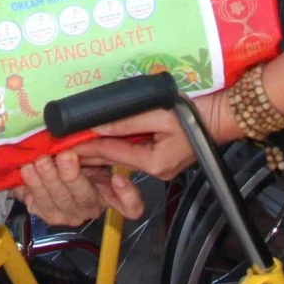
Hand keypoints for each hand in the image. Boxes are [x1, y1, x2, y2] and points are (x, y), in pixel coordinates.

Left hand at [14, 148, 145, 226]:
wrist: (50, 172)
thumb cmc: (78, 158)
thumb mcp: (92, 152)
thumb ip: (95, 147)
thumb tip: (91, 127)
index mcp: (108, 194)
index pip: (130, 206)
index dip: (127, 196)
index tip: (118, 178)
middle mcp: (90, 207)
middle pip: (83, 196)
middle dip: (71, 176)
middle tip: (65, 156)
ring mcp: (66, 214)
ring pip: (56, 201)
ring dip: (46, 180)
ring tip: (38, 162)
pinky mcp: (43, 213)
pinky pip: (35, 202)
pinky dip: (29, 187)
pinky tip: (25, 171)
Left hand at [65, 92, 240, 182]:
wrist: (222, 116)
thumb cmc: (194, 113)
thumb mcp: (159, 113)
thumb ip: (127, 121)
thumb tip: (99, 125)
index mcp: (154, 163)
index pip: (112, 153)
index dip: (87, 146)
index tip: (65, 142)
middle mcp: (155, 170)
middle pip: (114, 160)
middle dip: (88, 154)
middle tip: (61, 147)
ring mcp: (159, 167)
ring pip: (122, 158)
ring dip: (100, 151)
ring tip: (74, 144)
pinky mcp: (162, 159)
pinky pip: (133, 154)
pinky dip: (116, 148)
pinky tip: (101, 141)